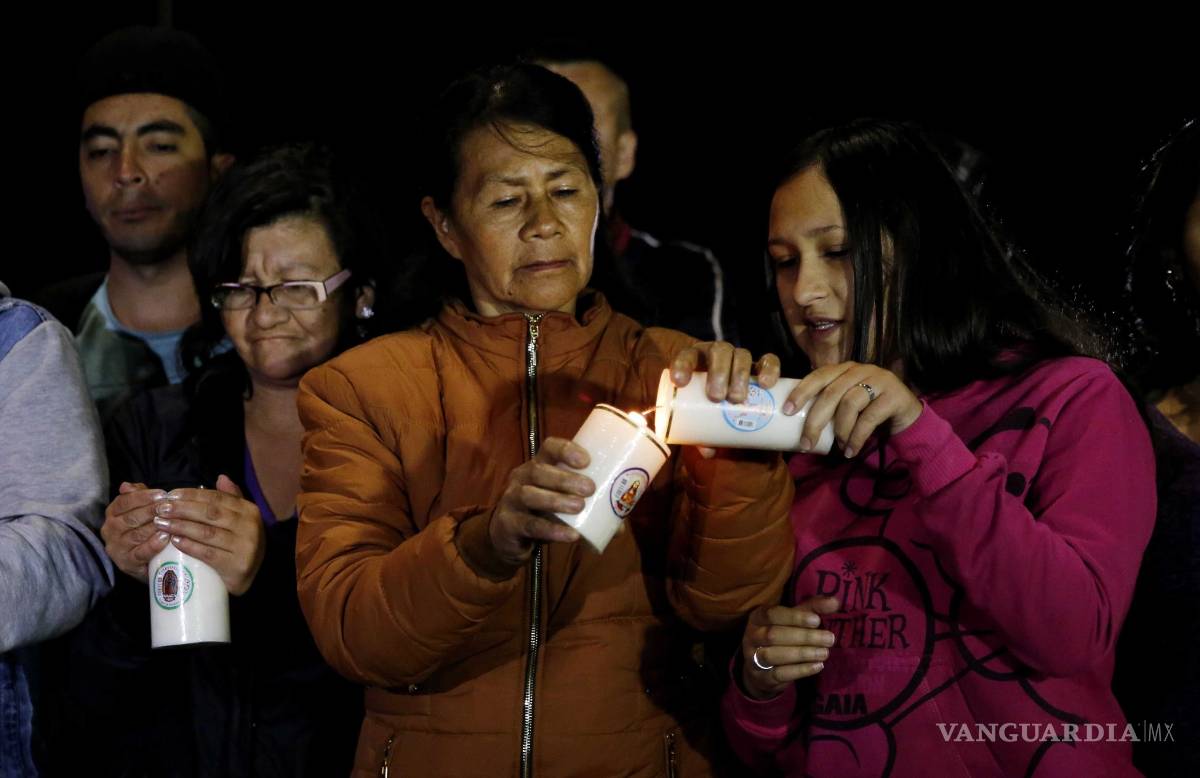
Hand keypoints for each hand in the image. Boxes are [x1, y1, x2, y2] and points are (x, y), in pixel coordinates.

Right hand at [101, 482, 171, 582]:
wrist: (143, 559)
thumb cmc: (142, 528)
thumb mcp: (139, 509)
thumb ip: (136, 495)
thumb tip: (126, 485)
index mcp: (112, 514)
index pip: (124, 502)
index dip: (143, 497)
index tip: (162, 494)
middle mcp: (110, 530)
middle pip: (131, 518)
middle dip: (152, 511)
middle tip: (169, 507)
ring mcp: (117, 548)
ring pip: (136, 534)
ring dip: (155, 527)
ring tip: (171, 521)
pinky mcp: (126, 563)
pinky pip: (140, 553)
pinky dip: (153, 545)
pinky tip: (165, 537)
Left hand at [150, 475, 266, 594]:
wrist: (252, 577)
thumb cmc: (239, 544)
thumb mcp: (240, 519)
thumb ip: (231, 498)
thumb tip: (221, 477)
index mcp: (249, 510)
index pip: (217, 498)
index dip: (192, 495)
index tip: (170, 495)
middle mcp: (250, 526)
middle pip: (210, 513)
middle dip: (182, 509)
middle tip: (160, 509)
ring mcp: (245, 547)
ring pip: (207, 532)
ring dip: (181, 526)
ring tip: (161, 523)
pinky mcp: (237, 566)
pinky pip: (209, 553)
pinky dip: (190, 546)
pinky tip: (175, 541)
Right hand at [489, 437, 593, 567]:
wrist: (509, 537)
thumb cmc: (542, 512)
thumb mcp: (561, 504)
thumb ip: (589, 510)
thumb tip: (620, 525)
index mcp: (539, 465)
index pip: (549, 447)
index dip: (566, 450)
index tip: (587, 460)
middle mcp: (521, 477)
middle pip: (538, 470)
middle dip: (565, 478)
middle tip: (590, 488)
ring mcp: (511, 499)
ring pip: (530, 495)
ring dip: (556, 500)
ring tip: (579, 507)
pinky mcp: (508, 523)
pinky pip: (529, 525)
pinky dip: (551, 530)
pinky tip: (570, 534)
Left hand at [669, 342, 781, 457]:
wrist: (735, 408)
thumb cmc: (710, 413)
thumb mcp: (703, 421)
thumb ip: (703, 436)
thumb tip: (707, 451)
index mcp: (698, 362)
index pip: (687, 356)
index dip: (682, 365)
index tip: (680, 382)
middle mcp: (720, 355)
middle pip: (719, 352)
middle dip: (718, 372)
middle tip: (717, 397)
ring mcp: (742, 359)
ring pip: (742, 355)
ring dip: (740, 374)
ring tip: (738, 398)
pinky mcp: (763, 367)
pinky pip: (770, 361)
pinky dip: (769, 369)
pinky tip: (766, 384)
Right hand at [740, 597, 839, 700]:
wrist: (760, 670)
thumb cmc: (781, 636)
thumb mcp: (793, 620)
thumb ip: (812, 609)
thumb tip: (834, 602)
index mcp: (757, 617)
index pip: (772, 614)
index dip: (794, 617)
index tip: (816, 620)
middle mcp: (751, 636)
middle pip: (774, 635)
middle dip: (804, 637)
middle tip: (829, 638)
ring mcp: (753, 658)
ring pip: (774, 655)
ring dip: (802, 654)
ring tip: (825, 653)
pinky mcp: (761, 677)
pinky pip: (779, 674)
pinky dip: (800, 670)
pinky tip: (817, 666)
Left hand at [783, 362, 921, 456]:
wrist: (907, 417)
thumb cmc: (869, 412)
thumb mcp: (846, 405)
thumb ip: (828, 406)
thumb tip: (794, 427)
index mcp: (844, 369)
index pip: (818, 376)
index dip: (801, 391)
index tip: (786, 410)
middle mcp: (860, 369)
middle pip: (831, 393)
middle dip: (815, 421)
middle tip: (806, 443)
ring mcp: (879, 379)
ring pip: (849, 404)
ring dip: (840, 430)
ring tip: (838, 447)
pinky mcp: (894, 395)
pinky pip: (869, 418)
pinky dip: (856, 437)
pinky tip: (850, 451)